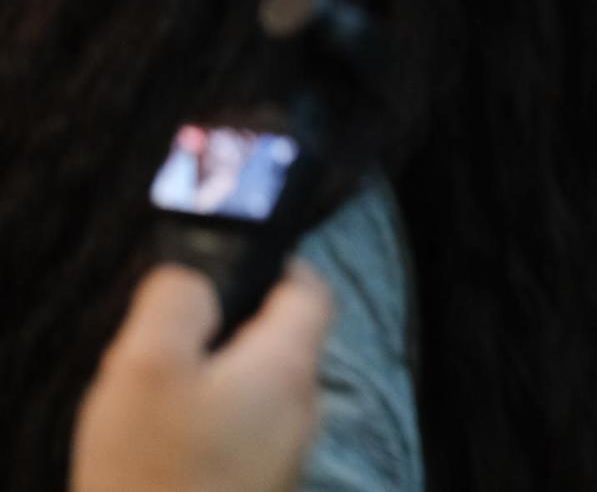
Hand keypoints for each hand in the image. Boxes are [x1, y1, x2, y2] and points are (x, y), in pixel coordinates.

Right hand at [71, 262, 331, 491]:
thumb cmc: (154, 473)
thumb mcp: (146, 366)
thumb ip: (177, 302)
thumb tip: (194, 276)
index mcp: (289, 366)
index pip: (312, 290)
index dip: (275, 267)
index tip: (228, 269)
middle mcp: (304, 409)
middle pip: (282, 341)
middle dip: (230, 330)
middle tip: (169, 342)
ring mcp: (287, 455)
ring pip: (259, 392)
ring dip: (214, 383)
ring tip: (156, 403)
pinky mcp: (262, 488)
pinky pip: (244, 436)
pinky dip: (210, 427)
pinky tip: (164, 449)